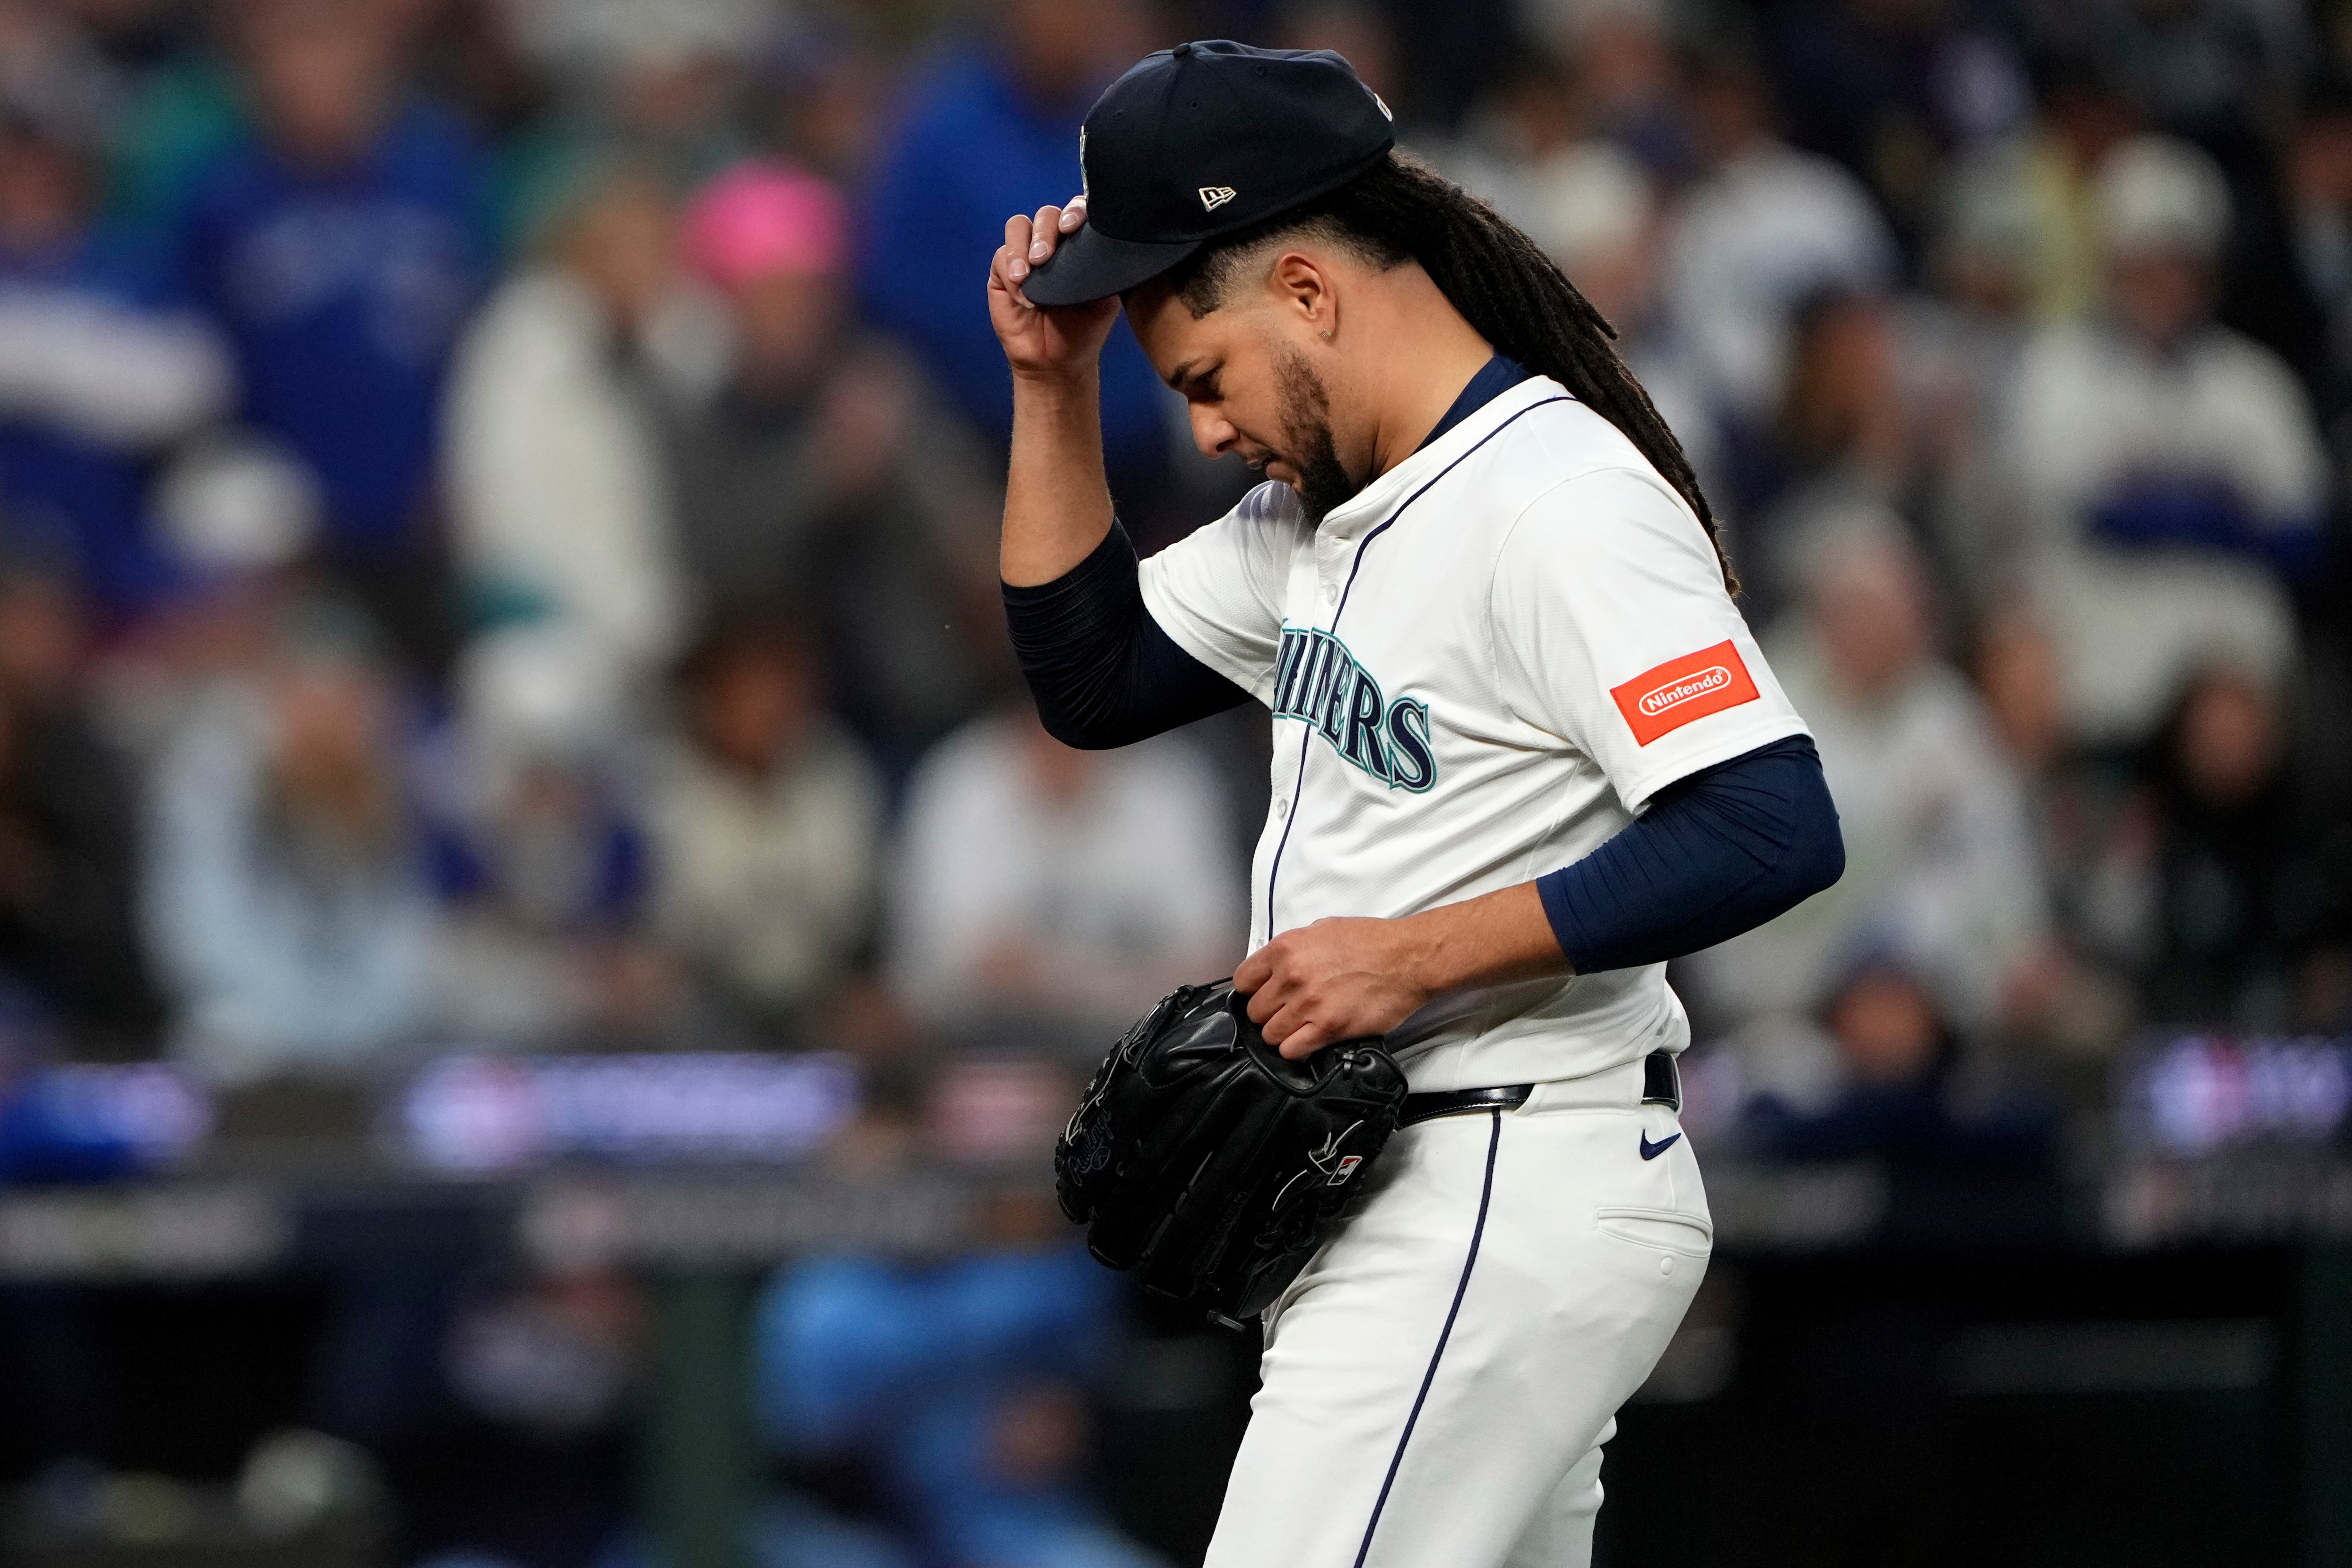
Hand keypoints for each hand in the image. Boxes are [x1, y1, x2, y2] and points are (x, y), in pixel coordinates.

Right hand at [988, 196, 1119, 379]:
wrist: (1059, 360)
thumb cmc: (1086, 327)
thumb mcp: (1106, 298)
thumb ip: (1105, 268)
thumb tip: (1102, 243)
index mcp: (1079, 243)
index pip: (1075, 211)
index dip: (1073, 211)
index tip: (1073, 227)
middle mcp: (1052, 242)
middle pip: (1045, 215)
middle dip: (1044, 232)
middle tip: (1044, 257)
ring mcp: (1025, 255)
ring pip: (1018, 227)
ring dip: (1021, 247)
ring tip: (1027, 275)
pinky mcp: (1002, 272)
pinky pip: (1001, 257)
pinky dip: (1010, 273)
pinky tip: (1023, 297)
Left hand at [1234, 917, 1435, 1059]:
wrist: (1408, 959)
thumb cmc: (1373, 942)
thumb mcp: (1323, 929)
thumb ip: (1294, 949)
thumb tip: (1277, 966)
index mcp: (1287, 948)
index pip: (1243, 980)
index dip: (1252, 991)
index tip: (1262, 996)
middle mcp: (1292, 975)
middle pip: (1255, 1011)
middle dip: (1268, 1014)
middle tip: (1287, 1012)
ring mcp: (1308, 1004)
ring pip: (1269, 1034)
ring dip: (1282, 1034)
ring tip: (1301, 1027)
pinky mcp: (1327, 1027)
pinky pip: (1291, 1050)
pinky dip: (1296, 1049)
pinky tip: (1309, 1040)